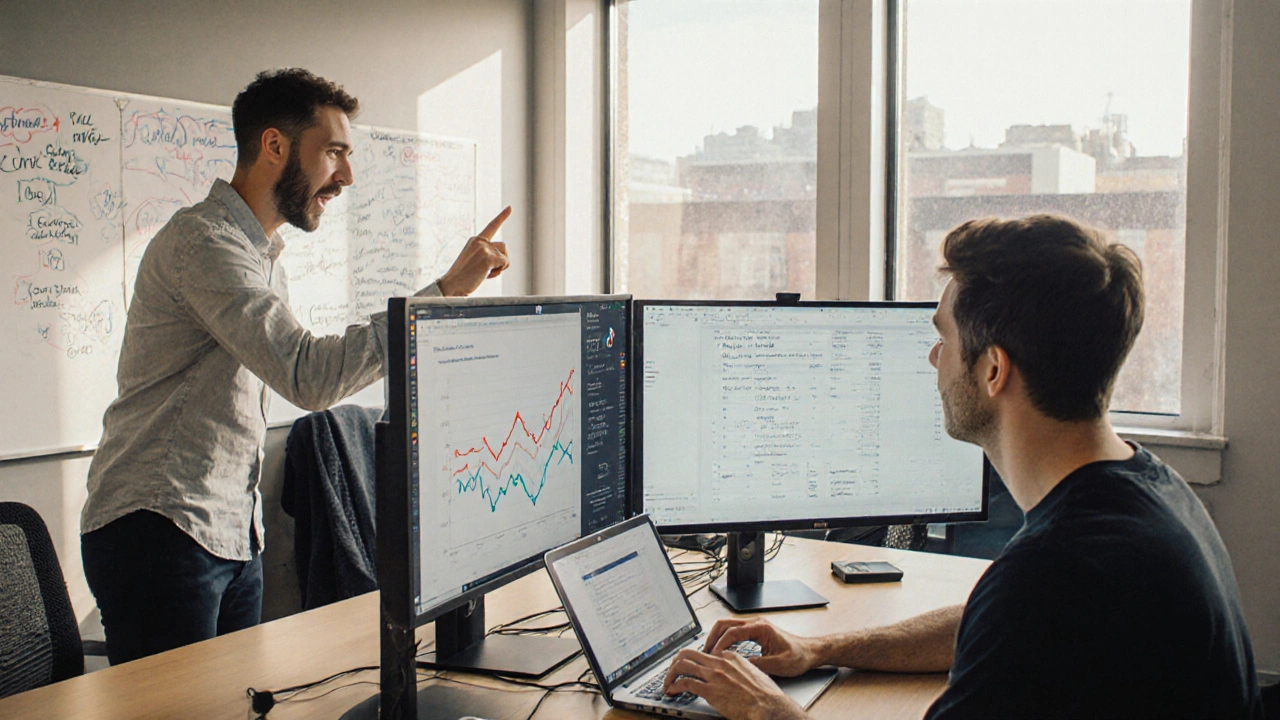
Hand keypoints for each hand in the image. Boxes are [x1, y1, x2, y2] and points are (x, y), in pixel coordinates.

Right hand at [437, 207, 511, 295]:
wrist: (451, 285)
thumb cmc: (463, 278)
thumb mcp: (474, 261)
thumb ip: (487, 255)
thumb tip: (504, 260)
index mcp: (474, 240)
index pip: (491, 226)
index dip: (502, 217)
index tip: (510, 208)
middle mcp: (479, 241)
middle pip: (503, 246)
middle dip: (501, 260)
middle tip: (486, 271)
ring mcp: (484, 248)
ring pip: (505, 255)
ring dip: (500, 266)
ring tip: (485, 273)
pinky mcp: (488, 258)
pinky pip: (504, 263)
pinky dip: (499, 271)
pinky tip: (486, 275)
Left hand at [662, 648, 809, 719]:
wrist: (769, 707)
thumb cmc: (765, 696)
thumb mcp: (753, 674)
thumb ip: (740, 670)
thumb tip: (734, 676)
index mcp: (731, 657)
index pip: (705, 653)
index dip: (694, 661)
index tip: (690, 669)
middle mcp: (720, 662)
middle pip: (688, 653)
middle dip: (676, 662)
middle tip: (672, 671)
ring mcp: (714, 675)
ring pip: (682, 665)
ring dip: (671, 674)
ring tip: (667, 683)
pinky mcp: (709, 690)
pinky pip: (684, 683)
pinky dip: (674, 686)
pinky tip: (672, 691)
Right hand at [703, 617, 819, 677]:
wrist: (810, 652)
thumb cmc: (798, 656)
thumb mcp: (778, 664)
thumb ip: (758, 663)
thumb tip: (739, 664)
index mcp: (761, 628)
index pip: (733, 631)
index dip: (720, 644)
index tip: (713, 655)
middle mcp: (757, 623)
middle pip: (726, 623)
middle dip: (713, 637)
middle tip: (704, 651)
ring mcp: (755, 626)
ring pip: (728, 626)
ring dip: (717, 637)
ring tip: (709, 652)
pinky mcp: (756, 632)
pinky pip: (735, 631)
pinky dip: (725, 639)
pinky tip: (721, 651)